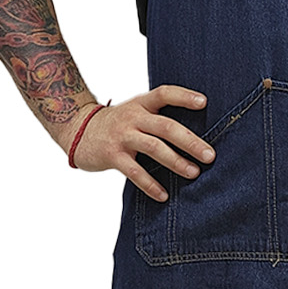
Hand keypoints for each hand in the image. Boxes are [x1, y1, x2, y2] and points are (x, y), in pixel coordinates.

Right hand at [68, 85, 215, 200]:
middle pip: (165, 126)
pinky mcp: (112, 155)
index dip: (184, 96)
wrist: (77, 130)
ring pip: (153, 147)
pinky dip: (150, 185)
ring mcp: (122, 136)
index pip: (164, 93)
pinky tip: (163, 194)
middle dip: (190, 141)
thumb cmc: (117, 124)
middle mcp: (133, 117)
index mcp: (141, 104)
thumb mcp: (135, 112)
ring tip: (193, 173)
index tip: (204, 103)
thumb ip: (157, 118)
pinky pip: (134, 172)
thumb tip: (195, 135)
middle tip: (210, 155)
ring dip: (176, 161)